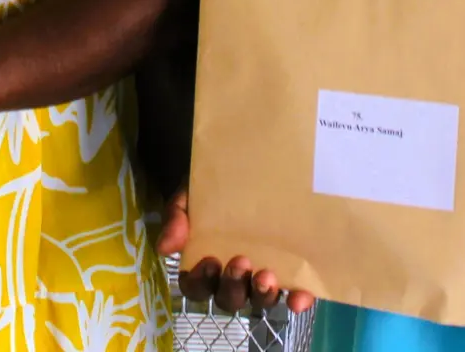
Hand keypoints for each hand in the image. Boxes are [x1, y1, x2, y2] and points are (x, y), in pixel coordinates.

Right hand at [157, 188, 315, 314]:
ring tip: (266, 275)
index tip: (210, 261)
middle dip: (233, 286)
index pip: (197, 287)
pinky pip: (295, 293)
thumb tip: (165, 247)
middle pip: (229, 298)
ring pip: (260, 299)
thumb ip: (177, 217)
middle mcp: (234, 276)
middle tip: (240, 261)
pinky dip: (297, 299)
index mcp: (205, 263)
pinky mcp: (290, 271)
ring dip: (262, 294)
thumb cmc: (211, 189)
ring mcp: (262, 275)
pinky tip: (299, 297)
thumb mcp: (189, 196)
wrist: (243, 165)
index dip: (201, 282)